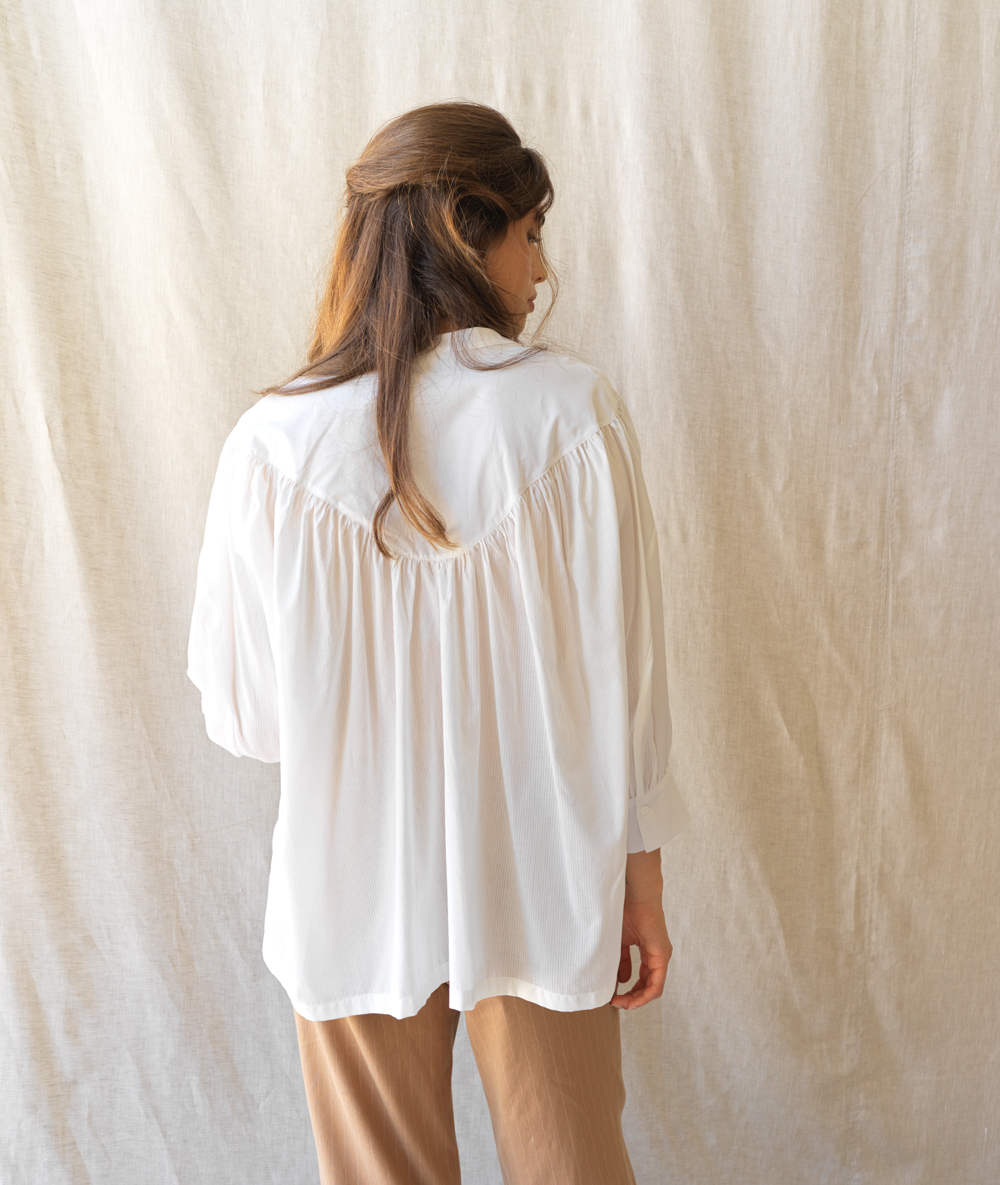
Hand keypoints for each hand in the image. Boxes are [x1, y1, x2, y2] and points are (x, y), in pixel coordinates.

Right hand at [610, 850, 671, 1009]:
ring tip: (620, 1003)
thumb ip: (619, 960)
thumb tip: (616, 981)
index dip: (628, 990)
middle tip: (614, 1002)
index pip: (641, 978)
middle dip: (631, 997)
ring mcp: (661, 955)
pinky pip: (656, 984)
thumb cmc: (623, 909)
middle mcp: (657, 955)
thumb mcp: (618, 940)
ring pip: (652, 988)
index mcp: (647, 950)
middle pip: (647, 985)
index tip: (612, 995)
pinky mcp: (662, 954)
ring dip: (636, 999)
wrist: (634, 891)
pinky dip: (644, 995)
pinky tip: (630, 1000)